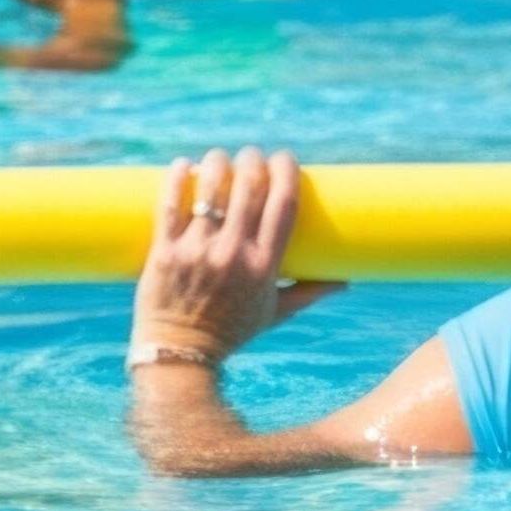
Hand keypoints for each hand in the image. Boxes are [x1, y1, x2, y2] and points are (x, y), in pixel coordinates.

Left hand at [130, 147, 341, 362]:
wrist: (179, 355)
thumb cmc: (230, 333)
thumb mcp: (274, 314)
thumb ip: (308, 294)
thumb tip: (345, 282)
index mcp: (264, 266)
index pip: (283, 203)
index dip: (285, 170)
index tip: (284, 158)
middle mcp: (233, 254)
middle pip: (248, 186)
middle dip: (252, 159)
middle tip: (250, 154)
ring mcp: (196, 251)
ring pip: (209, 188)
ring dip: (217, 162)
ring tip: (218, 158)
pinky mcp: (164, 252)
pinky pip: (169, 204)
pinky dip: (176, 178)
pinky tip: (182, 164)